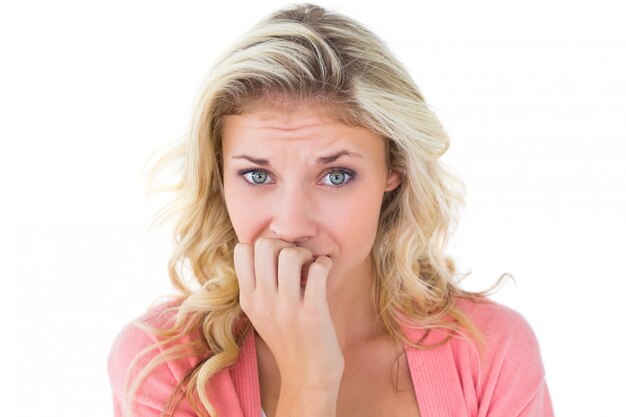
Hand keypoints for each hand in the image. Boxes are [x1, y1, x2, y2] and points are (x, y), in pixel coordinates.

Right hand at [234, 238, 344, 389]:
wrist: (307, 378)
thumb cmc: (289, 340)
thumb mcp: (262, 314)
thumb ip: (259, 286)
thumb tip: (270, 248)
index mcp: (248, 299)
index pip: (242, 250)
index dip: (263, 245)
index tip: (278, 259)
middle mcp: (263, 302)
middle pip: (264, 245)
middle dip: (284, 244)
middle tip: (297, 260)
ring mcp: (287, 308)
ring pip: (289, 254)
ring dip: (305, 253)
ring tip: (311, 267)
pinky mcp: (312, 313)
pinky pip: (317, 269)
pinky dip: (324, 263)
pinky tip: (325, 271)